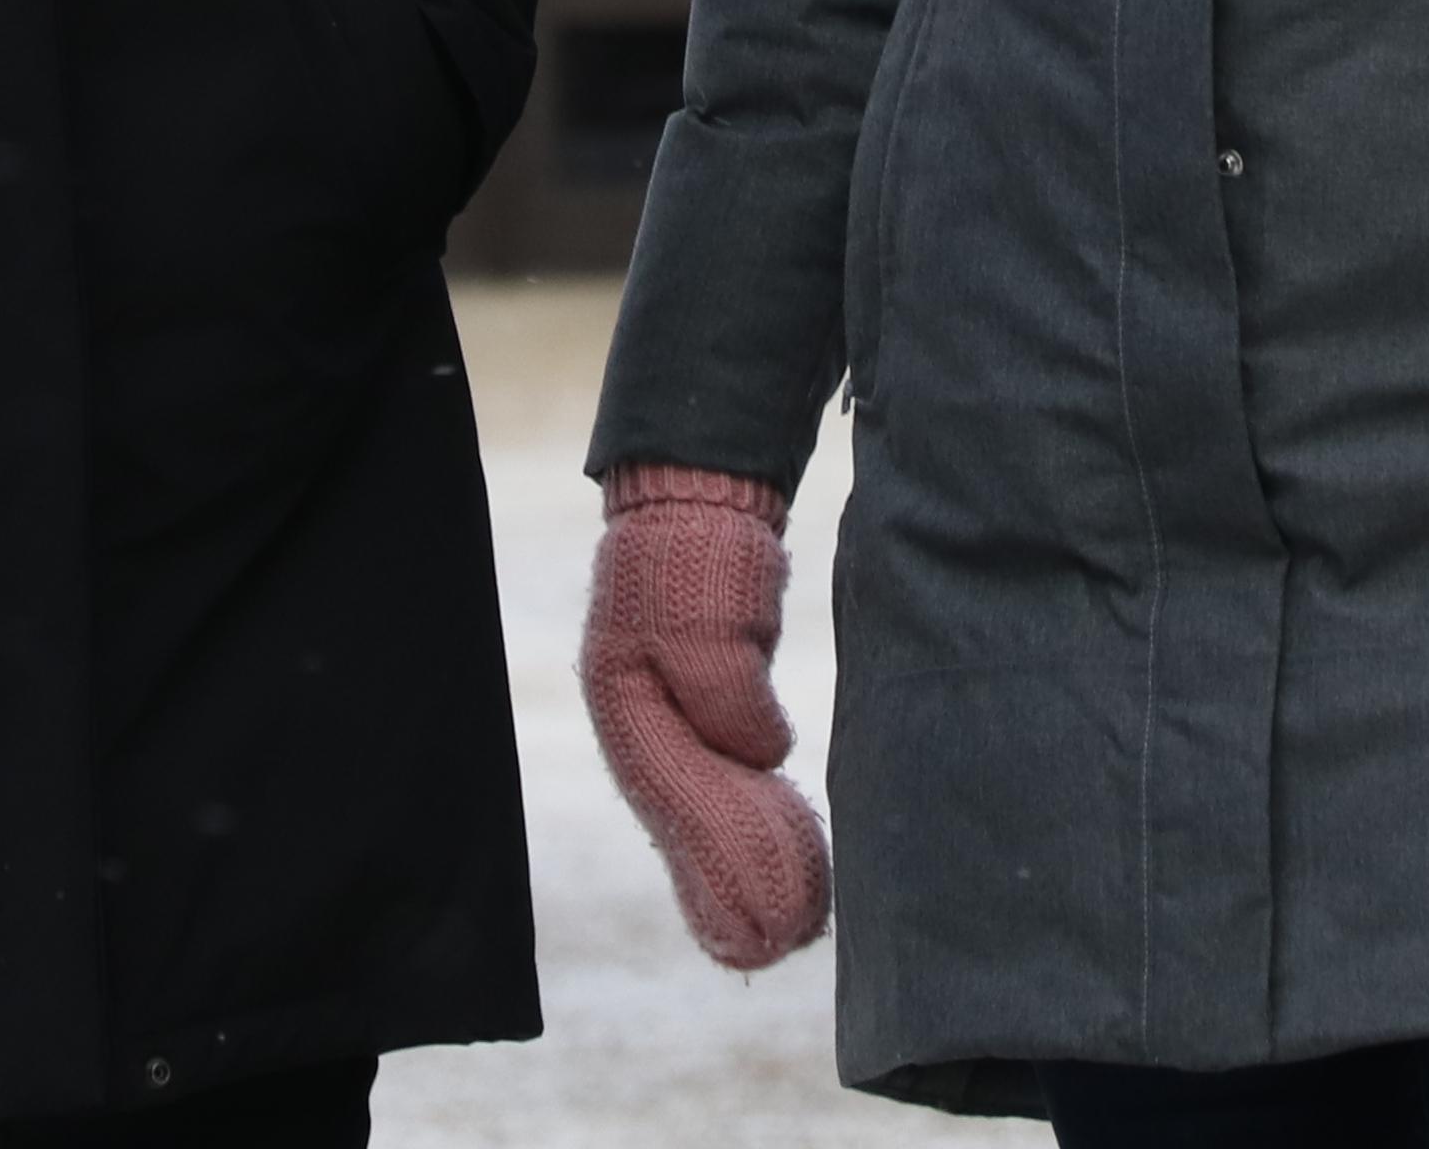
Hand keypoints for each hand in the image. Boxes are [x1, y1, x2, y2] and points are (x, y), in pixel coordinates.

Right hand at [580, 462, 830, 967]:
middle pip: (687, 822)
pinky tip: (790, 842)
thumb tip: (764, 757)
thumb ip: (730, 697)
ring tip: (801, 914)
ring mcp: (671, 710)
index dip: (716, 868)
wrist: (698, 492)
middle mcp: (642, 721)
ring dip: (750, 857)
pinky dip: (757, 813)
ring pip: (710, 805)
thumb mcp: (708, 625)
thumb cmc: (696, 553)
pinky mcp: (707, 699)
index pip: (673, 809)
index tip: (763, 917)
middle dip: (734, 883)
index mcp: (627, 707)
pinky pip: (731, 774)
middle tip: (790, 936)